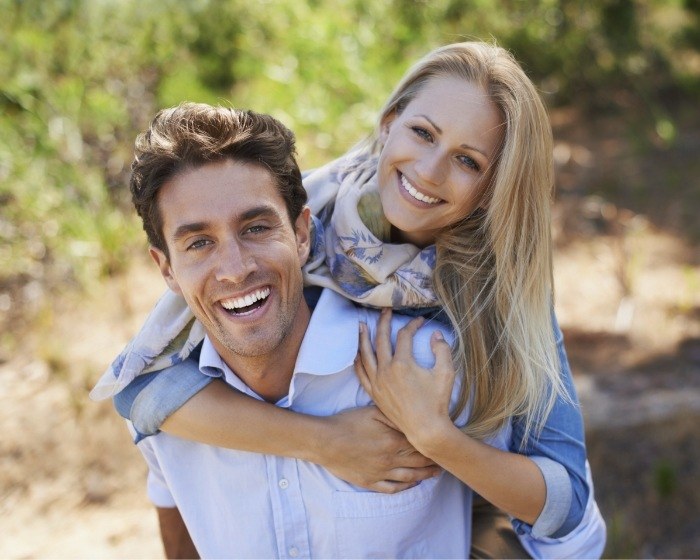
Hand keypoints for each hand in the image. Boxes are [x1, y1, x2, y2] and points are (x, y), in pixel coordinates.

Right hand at [318, 406, 440, 492]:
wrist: (325, 441)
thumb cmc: (347, 423)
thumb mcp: (371, 412)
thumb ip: (393, 416)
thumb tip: (411, 420)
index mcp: (393, 440)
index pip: (420, 444)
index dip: (433, 444)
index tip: (443, 443)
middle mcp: (390, 459)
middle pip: (418, 462)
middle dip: (434, 461)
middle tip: (446, 460)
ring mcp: (380, 473)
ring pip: (409, 477)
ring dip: (425, 476)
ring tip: (435, 474)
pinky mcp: (370, 482)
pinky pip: (392, 488)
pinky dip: (404, 487)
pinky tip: (411, 485)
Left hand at [355, 309, 455, 450]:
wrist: (426, 429)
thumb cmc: (437, 402)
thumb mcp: (446, 373)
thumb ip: (442, 349)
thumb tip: (435, 334)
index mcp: (403, 363)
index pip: (404, 335)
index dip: (413, 325)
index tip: (421, 321)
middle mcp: (386, 370)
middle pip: (381, 339)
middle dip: (383, 322)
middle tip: (385, 311)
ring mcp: (378, 382)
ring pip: (365, 355)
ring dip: (363, 338)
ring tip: (361, 325)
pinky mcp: (374, 393)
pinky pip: (361, 373)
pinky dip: (358, 361)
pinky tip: (357, 354)